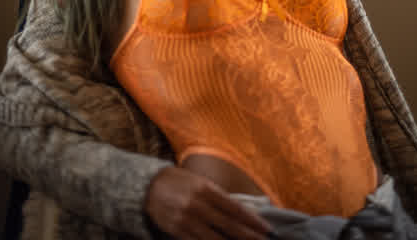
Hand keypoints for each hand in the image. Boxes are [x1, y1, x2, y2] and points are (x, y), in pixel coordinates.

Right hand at [143, 166, 275, 239]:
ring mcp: (187, 221)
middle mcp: (198, 205)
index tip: (267, 229)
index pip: (235, 208)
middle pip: (229, 225)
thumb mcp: (200, 183)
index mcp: (206, 189)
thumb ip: (218, 197)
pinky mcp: (178, 233)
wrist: (149, 186)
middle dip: (249, 237)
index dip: (252, 221)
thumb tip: (242, 214)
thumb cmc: (180, 182)